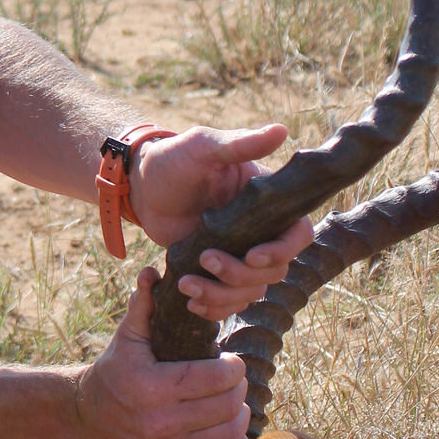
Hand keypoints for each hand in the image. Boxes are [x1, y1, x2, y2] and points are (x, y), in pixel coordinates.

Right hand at [75, 269, 250, 438]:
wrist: (90, 416)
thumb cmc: (116, 369)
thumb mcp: (127, 335)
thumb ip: (144, 304)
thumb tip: (152, 271)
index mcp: (152, 386)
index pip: (217, 378)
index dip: (233, 367)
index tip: (229, 360)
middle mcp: (160, 423)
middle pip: (228, 405)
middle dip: (238, 388)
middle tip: (233, 379)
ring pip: (231, 434)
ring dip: (240, 414)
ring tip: (231, 401)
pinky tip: (227, 427)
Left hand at [127, 124, 313, 321]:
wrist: (141, 185)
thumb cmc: (174, 159)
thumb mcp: (204, 147)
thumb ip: (241, 143)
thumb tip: (282, 131)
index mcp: (266, 201)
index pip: (298, 233)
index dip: (283, 250)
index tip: (251, 255)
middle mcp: (259, 230)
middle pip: (276, 270)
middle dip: (241, 275)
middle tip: (206, 259)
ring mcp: (238, 253)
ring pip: (253, 291)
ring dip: (223, 296)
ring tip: (187, 286)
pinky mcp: (217, 271)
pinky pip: (230, 302)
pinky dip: (214, 308)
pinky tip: (191, 303)